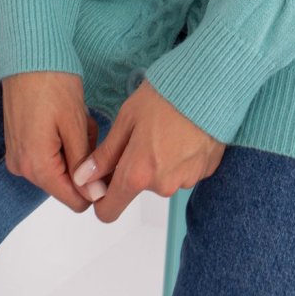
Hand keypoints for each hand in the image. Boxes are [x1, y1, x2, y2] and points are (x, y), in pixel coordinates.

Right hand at [1, 69, 99, 212]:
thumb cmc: (53, 83)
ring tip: (74, 117)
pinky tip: (64, 116)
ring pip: (60, 166)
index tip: (107, 158)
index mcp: (36, 166)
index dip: (96, 185)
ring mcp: (17, 155)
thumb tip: (94, 196)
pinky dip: (62, 140)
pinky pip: (48, 154)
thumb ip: (83, 164)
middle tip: (86, 126)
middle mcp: (22, 167)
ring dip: (74, 146)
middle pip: (67, 182)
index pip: (74, 201)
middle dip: (84, 159)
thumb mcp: (75, 125)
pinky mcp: (18, 143)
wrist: (28, 54)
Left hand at [70, 78, 225, 221]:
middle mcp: (162, 185)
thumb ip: (105, 154)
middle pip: (138, 187)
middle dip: (136, 166)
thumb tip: (82, 178)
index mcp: (137, 173)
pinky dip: (180, 156)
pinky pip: (183, 170)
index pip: (109, 211)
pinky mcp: (205, 172)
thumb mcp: (127, 118)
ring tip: (167, 128)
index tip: (104, 179)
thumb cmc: (167, 96)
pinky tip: (184, 132)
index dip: (102, 198)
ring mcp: (186, 180)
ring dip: (160, 160)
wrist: (211, 84)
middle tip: (143, 132)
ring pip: (162, 178)